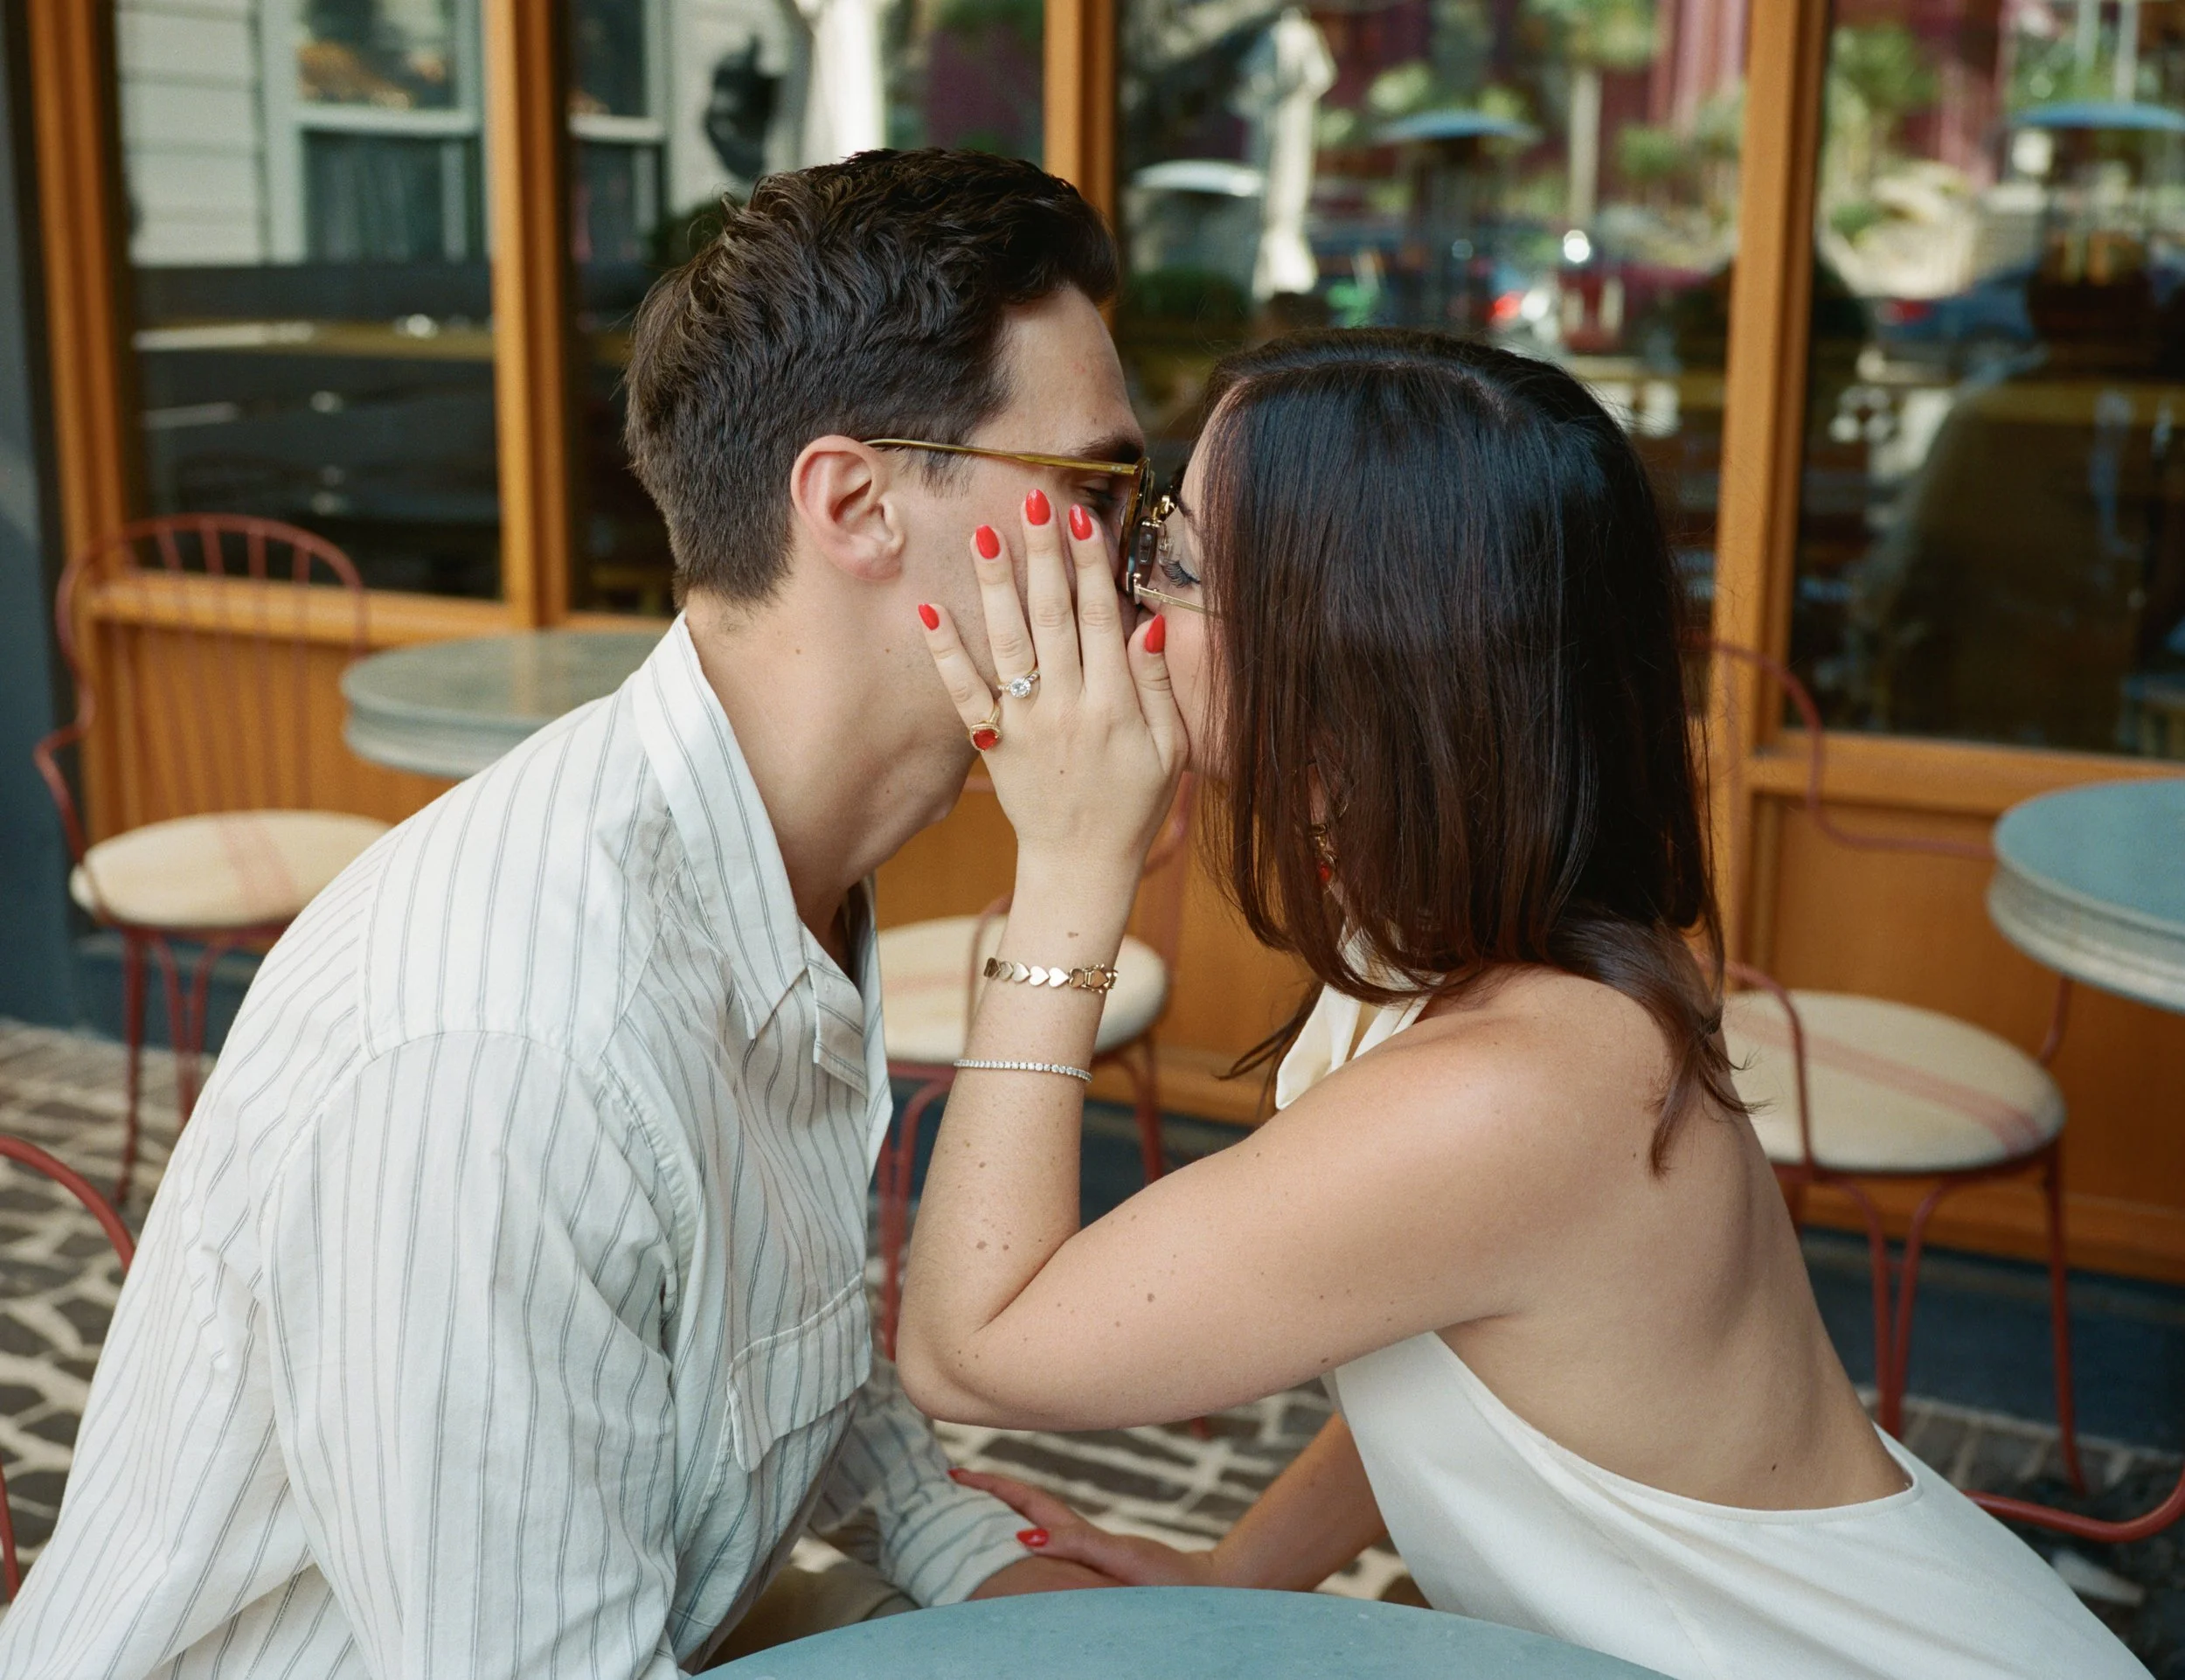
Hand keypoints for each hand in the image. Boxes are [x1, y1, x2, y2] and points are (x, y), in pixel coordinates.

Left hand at [918, 492, 1184, 886]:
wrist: (1081, 863)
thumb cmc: (1134, 802)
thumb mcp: (1171, 748)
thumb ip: (1158, 683)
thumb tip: (1151, 619)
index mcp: (1115, 704)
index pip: (1103, 618)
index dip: (1093, 565)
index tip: (1084, 516)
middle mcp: (1067, 707)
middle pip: (1054, 618)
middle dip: (1045, 556)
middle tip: (1033, 499)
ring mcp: (1025, 723)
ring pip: (1009, 644)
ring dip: (996, 587)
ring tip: (984, 534)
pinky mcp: (994, 740)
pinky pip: (964, 692)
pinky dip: (946, 652)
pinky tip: (929, 609)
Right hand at [951, 1468, 1226, 1588]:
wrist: (1205, 1592)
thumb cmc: (1168, 1576)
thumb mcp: (1121, 1557)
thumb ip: (1077, 1544)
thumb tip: (1026, 1538)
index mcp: (1076, 1532)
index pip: (1023, 1500)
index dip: (989, 1486)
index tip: (955, 1474)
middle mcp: (1076, 1539)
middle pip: (1020, 1510)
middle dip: (985, 1498)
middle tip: (947, 1490)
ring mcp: (1083, 1554)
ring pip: (1030, 1531)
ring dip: (998, 1522)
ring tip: (965, 1520)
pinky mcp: (1092, 1575)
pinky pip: (1045, 1557)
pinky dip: (1021, 1551)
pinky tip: (1013, 1561)